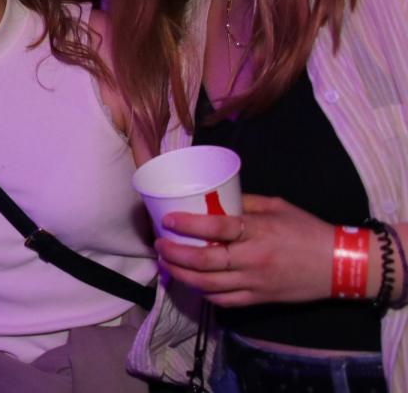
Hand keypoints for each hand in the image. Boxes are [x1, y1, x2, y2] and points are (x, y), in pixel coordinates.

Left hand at [156, 194, 332, 306]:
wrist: (340, 265)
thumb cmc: (308, 230)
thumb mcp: (277, 206)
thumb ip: (246, 203)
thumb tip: (216, 198)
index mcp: (258, 232)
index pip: (217, 227)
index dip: (188, 225)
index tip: (168, 221)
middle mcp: (254, 259)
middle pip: (205, 261)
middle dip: (175, 255)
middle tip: (159, 245)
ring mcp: (256, 282)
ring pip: (209, 285)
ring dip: (182, 275)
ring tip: (166, 264)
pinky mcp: (259, 299)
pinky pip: (225, 301)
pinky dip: (204, 293)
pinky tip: (192, 282)